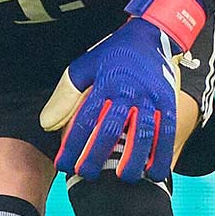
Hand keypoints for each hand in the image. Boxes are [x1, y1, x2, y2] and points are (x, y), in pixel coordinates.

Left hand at [41, 0, 203, 182]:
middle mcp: (128, 91)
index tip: (63, 164)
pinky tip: (155, 173)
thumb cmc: (111, 56)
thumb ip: (65, 96)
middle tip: (87, 175)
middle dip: (97, 155)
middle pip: (111, 128)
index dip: (72, 144)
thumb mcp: (83, 67)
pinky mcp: (168, 103)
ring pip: (143, 133)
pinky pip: (166, 132)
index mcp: (104, 83)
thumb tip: (47, 124)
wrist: (151, 36)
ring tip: (125, 179)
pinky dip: (162, 154)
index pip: (85, 118)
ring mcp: (151, 98)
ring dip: (134, 160)